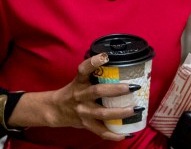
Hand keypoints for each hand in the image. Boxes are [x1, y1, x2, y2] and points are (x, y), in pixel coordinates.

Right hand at [8, 53, 138, 140]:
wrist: (56, 110)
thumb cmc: (73, 92)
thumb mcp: (80, 80)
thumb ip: (94, 75)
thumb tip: (120, 66)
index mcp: (79, 82)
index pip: (83, 69)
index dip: (93, 62)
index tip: (105, 56)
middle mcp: (80, 96)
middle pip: (98, 92)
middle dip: (116, 90)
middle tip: (133, 87)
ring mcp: (83, 111)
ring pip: (102, 113)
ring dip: (120, 112)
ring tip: (135, 109)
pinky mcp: (86, 124)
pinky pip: (101, 131)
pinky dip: (114, 134)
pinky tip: (126, 134)